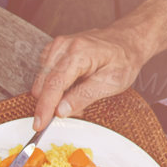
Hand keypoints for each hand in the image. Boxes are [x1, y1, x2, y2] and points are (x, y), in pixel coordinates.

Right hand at [29, 27, 148, 129]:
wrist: (127, 40)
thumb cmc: (124, 60)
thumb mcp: (112, 83)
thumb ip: (84, 97)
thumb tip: (60, 111)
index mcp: (78, 53)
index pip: (53, 85)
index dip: (45, 108)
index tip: (39, 125)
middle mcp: (62, 47)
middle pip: (43, 85)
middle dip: (53, 103)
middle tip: (76, 108)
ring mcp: (56, 47)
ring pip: (42, 82)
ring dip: (55, 95)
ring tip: (78, 94)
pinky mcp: (53, 51)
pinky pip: (44, 76)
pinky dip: (55, 86)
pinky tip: (72, 85)